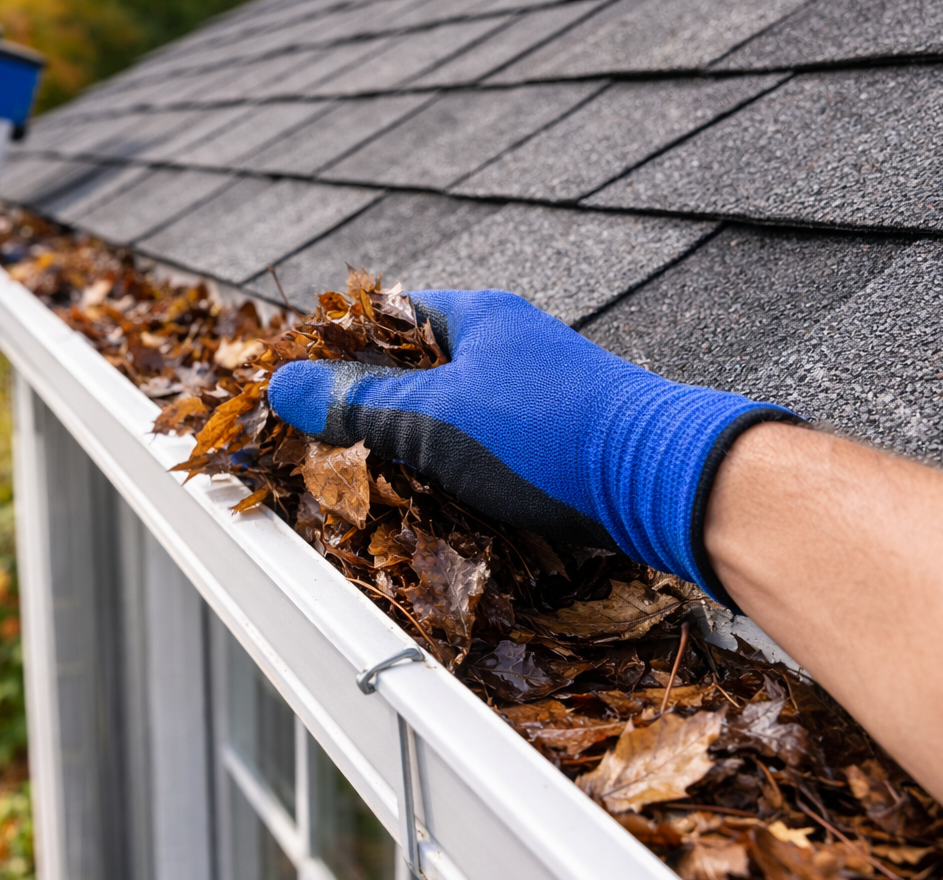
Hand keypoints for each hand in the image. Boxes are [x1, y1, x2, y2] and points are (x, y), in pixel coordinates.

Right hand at [266, 289, 794, 602]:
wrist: (663, 479)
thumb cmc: (548, 433)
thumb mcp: (434, 418)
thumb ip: (359, 405)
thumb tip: (279, 386)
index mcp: (480, 317)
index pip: (394, 314)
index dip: (347, 347)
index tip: (312, 386)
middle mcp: (516, 344)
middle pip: (428, 366)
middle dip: (386, 406)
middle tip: (344, 445)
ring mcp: (547, 391)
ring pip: (466, 411)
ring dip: (431, 444)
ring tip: (394, 481)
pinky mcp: (570, 439)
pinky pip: (502, 446)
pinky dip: (472, 469)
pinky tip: (459, 500)